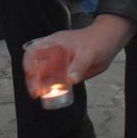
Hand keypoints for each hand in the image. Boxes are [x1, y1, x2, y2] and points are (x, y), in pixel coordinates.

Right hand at [21, 15, 135, 99]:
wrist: (108, 42)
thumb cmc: (98, 42)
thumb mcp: (90, 53)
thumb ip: (79, 65)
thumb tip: (70, 80)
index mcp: (55, 44)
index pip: (34, 50)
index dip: (28, 62)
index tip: (29, 74)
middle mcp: (53, 52)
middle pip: (35, 65)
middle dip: (32, 79)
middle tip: (35, 93)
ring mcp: (58, 62)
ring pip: (43, 74)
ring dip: (40, 85)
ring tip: (40, 95)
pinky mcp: (64, 71)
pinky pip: (53, 80)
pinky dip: (49, 87)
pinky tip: (51, 95)